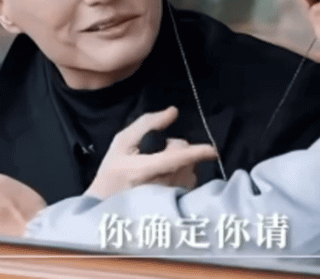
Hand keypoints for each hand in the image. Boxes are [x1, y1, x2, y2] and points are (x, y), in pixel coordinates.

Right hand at [86, 106, 218, 199]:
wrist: (106, 206)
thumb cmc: (113, 172)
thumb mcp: (122, 143)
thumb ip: (146, 124)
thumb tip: (173, 111)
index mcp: (144, 170)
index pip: (176, 159)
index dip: (195, 153)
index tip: (212, 150)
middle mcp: (161, 187)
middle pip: (186, 159)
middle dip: (177, 151)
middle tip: (158, 155)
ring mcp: (169, 199)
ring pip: (191, 171)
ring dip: (182, 165)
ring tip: (161, 170)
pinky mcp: (176, 207)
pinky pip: (190, 184)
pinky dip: (183, 178)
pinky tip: (167, 182)